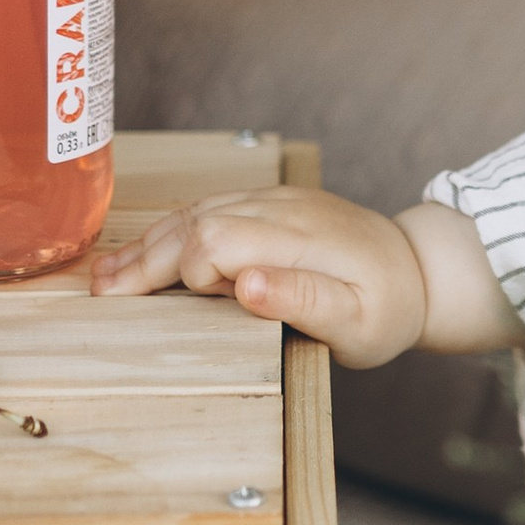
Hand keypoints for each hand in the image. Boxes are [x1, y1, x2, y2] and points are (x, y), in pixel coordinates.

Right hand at [88, 187, 524, 367]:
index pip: (220, 238)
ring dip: (149, 247)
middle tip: (104, 296)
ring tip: (105, 282)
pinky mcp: (267, 205)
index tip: (198, 304)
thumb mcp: (359, 323)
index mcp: (301, 236)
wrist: (420, 272)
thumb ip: (303, 302)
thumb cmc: (389, 308)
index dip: (195, 271)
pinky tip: (139, 257)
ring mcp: (273, 201)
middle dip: (148, 259)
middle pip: (197, 221)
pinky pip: (207, 211)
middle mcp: (282, 208)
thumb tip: (245, 285)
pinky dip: (169, 236)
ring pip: (195, 212)